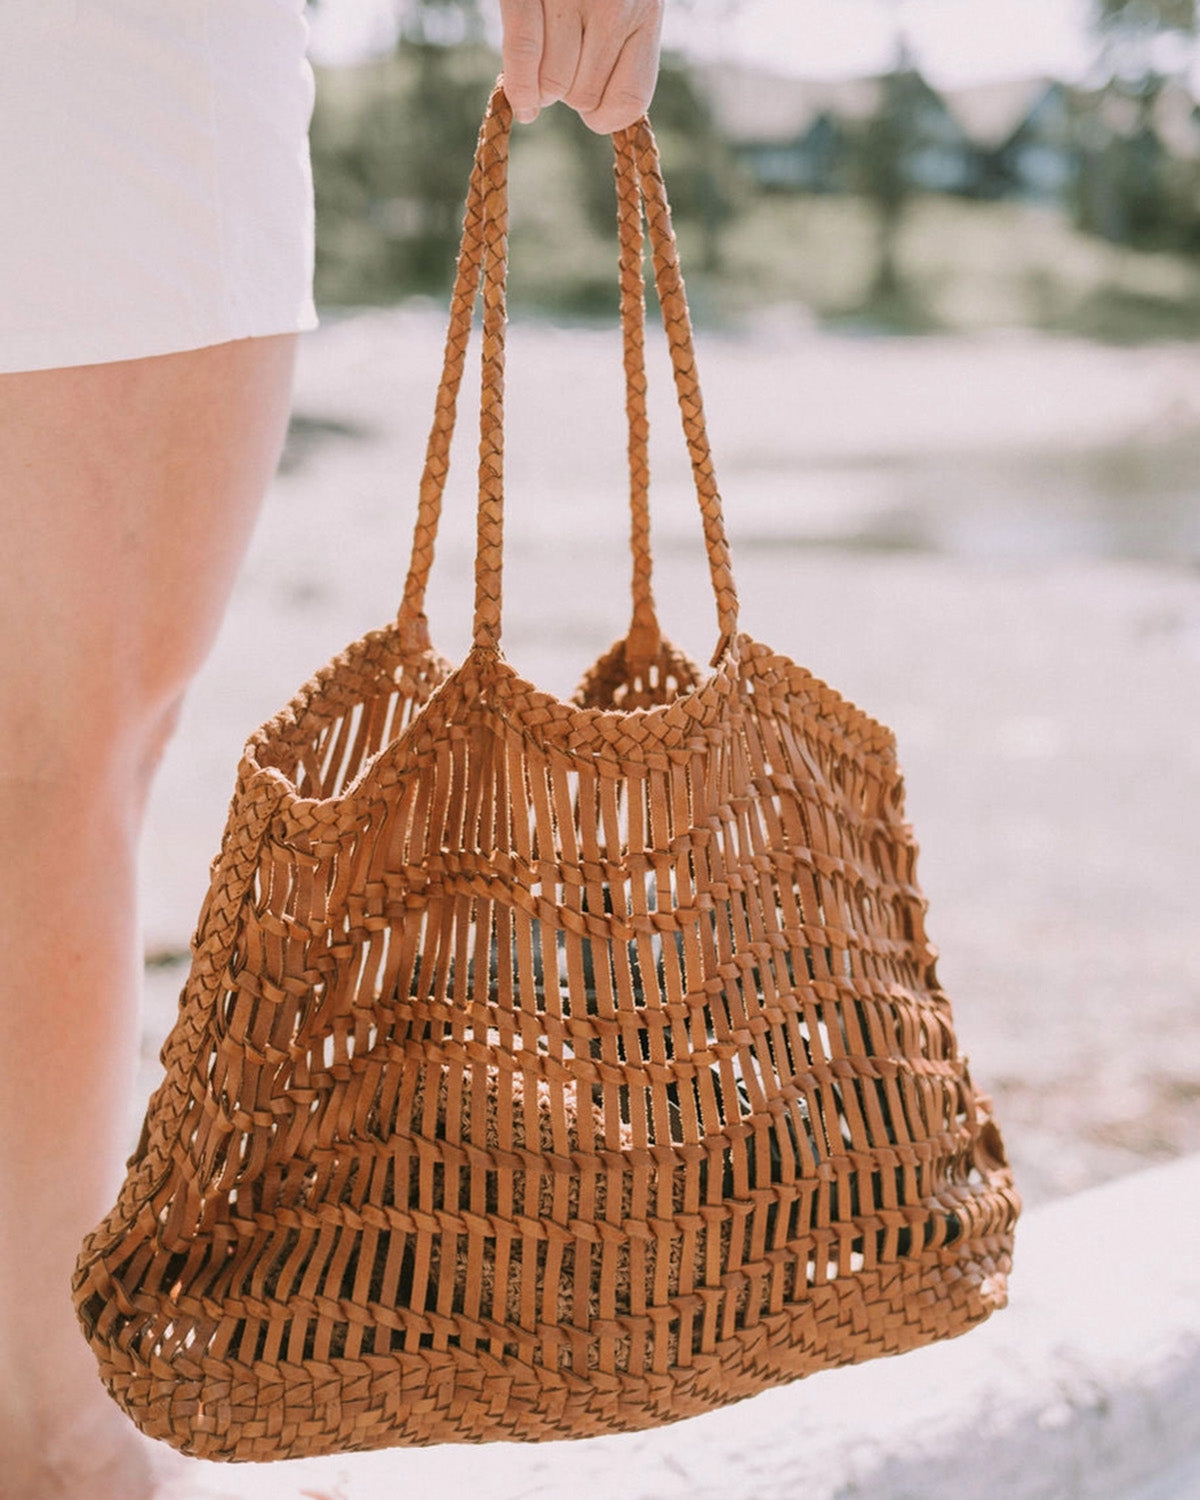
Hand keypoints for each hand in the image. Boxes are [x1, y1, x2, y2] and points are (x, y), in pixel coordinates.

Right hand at [499, 0, 664, 134]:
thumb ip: (622, 46)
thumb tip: (597, 113)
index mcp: (645, 11)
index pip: (630, 100)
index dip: (606, 116)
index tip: (593, 111)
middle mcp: (614, 5)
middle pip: (583, 96)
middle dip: (568, 93)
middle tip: (563, 65)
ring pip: (552, 84)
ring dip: (541, 85)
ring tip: (546, 54)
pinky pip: (523, 53)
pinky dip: (519, 87)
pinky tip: (523, 106)